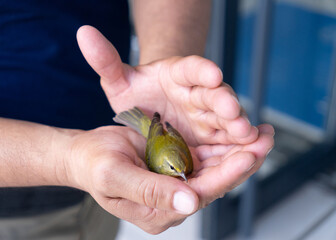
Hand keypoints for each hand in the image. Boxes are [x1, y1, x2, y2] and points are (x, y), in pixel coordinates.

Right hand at [64, 125, 273, 233]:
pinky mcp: (176, 165)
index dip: (225, 176)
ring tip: (261, 134)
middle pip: (214, 182)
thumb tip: (189, 204)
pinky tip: (239, 131)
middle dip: (241, 161)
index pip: (199, 195)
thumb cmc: (94, 166)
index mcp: (157, 210)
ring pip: (214, 168)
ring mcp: (176, 182)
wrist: (86, 154)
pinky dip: (222, 143)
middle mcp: (172, 200)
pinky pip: (205, 156)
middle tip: (264, 140)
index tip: (247, 155)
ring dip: (237, 151)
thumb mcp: (115, 177)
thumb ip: (150, 191)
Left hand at [76, 26, 258, 146]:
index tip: (211, 73)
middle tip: (232, 112)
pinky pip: (231, 139)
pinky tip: (259, 147)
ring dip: (239, 126)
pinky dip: (245, 144)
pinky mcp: (214, 136)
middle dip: (225, 103)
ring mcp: (208, 115)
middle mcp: (198, 93)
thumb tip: (84, 33)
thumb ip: (106, 62)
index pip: (192, 67)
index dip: (202, 69)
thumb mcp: (119, 82)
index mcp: (178, 75)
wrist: (153, 113)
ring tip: (251, 136)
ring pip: (228, 118)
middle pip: (215, 94)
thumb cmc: (139, 96)